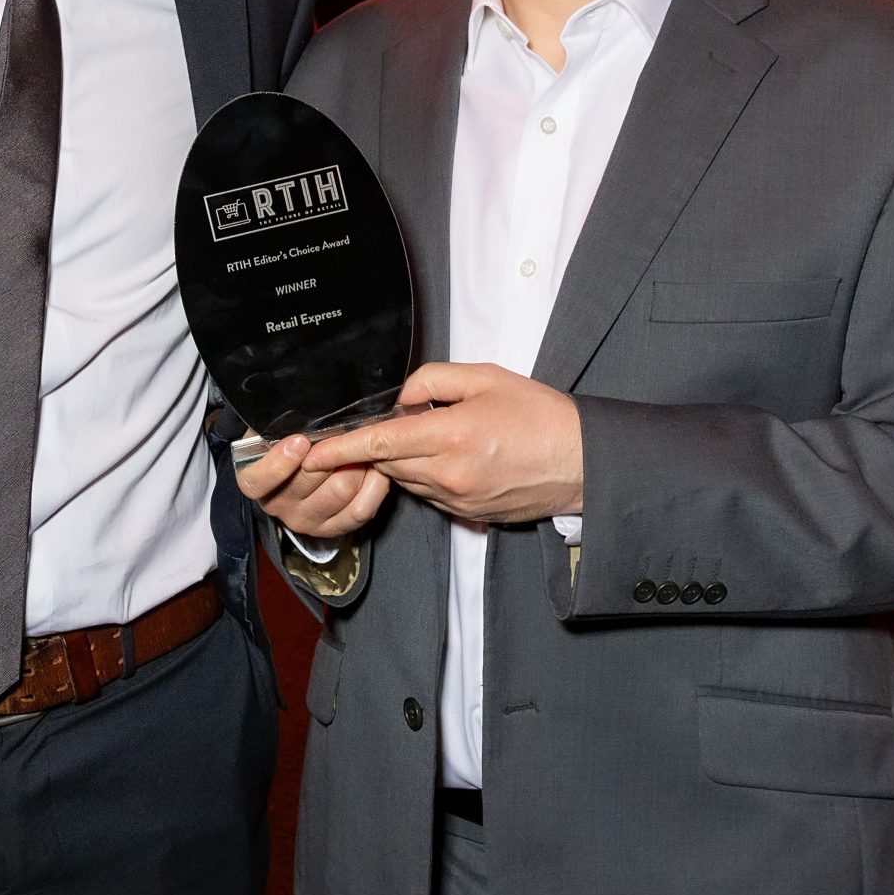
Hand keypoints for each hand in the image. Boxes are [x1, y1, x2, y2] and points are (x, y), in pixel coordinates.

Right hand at [237, 432, 390, 540]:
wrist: (302, 464)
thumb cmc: (287, 436)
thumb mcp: (275, 426)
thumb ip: (281, 422)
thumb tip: (302, 411)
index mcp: (255, 480)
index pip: (258, 481)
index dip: (279, 463)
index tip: (300, 440)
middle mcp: (276, 505)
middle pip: (310, 479)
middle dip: (332, 451)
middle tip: (346, 431)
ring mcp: (305, 520)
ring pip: (340, 490)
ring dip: (357, 463)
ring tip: (363, 444)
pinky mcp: (333, 528)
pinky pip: (360, 510)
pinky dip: (373, 486)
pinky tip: (375, 467)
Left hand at [302, 362, 582, 523]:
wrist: (581, 463)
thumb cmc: (539, 415)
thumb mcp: (486, 378)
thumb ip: (434, 380)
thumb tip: (401, 396)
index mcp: (451, 437)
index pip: (381, 442)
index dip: (342, 446)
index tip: (312, 448)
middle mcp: (448, 475)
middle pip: (386, 462)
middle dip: (368, 448)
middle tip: (359, 429)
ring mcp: (456, 500)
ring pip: (404, 479)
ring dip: (398, 459)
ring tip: (420, 434)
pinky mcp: (466, 515)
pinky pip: (427, 494)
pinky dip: (422, 475)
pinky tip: (442, 455)